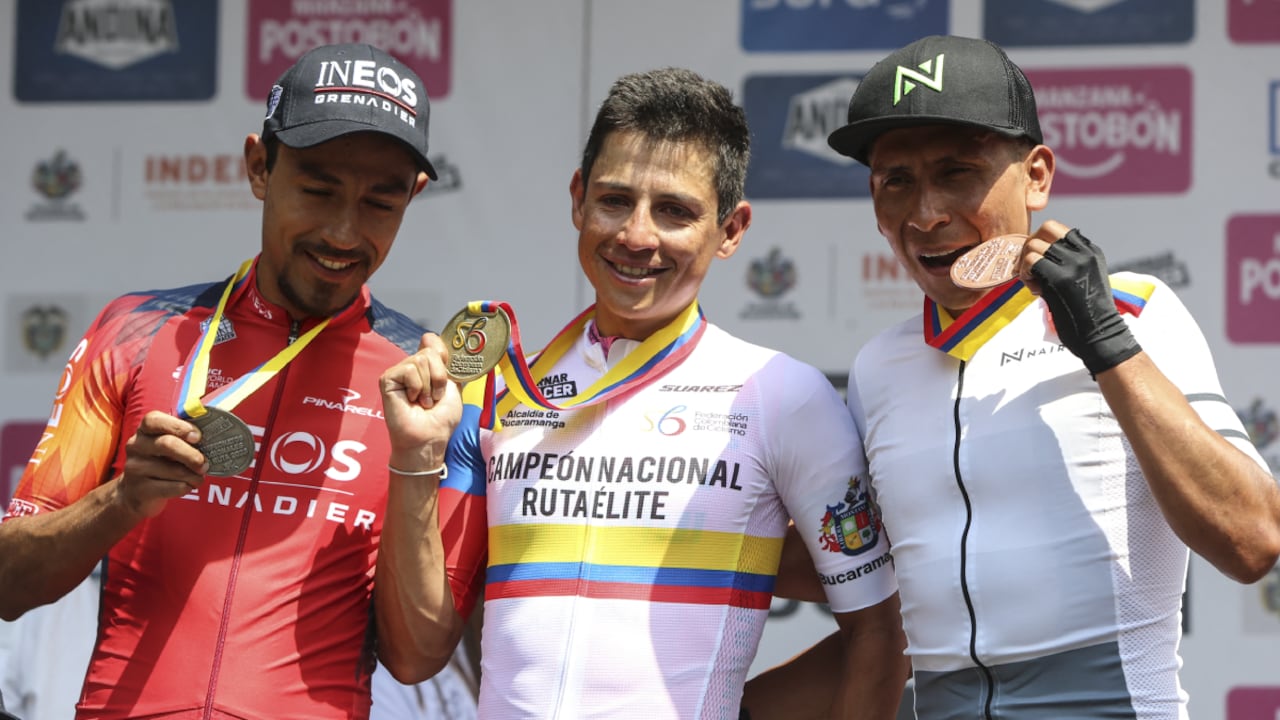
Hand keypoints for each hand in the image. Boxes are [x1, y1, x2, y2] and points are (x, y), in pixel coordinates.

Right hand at [120, 410, 207, 516]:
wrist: (137, 493)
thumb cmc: (161, 462)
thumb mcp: (168, 444)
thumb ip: (184, 435)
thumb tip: (214, 430)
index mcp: (144, 430)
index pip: (154, 420)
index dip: (179, 426)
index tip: (197, 436)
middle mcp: (136, 445)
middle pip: (167, 444)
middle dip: (192, 455)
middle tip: (205, 464)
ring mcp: (135, 468)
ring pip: (174, 470)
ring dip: (194, 475)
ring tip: (199, 477)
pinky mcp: (140, 490)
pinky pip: (172, 488)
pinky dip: (186, 487)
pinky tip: (187, 486)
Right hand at [380, 332, 462, 471]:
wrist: (429, 438)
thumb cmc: (441, 419)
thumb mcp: (451, 387)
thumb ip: (446, 364)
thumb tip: (431, 337)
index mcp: (428, 367)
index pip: (431, 340)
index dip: (442, 353)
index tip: (447, 373)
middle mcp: (412, 366)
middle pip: (431, 351)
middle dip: (439, 377)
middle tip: (434, 397)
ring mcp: (399, 372)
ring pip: (421, 359)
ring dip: (429, 386)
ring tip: (423, 402)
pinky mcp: (388, 379)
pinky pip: (409, 370)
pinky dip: (417, 387)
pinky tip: (412, 400)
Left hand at [1022, 221, 1141, 375]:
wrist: (1100, 335)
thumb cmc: (1087, 313)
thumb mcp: (1083, 279)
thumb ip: (1067, 264)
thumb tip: (1036, 254)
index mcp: (1091, 251)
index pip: (1058, 229)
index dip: (1041, 240)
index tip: (1039, 261)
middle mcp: (1084, 253)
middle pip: (1046, 228)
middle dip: (1030, 244)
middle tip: (1028, 266)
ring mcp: (1074, 264)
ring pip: (1035, 244)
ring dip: (1025, 263)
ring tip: (1033, 282)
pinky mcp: (1062, 279)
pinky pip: (1031, 261)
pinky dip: (1025, 274)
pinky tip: (1034, 289)